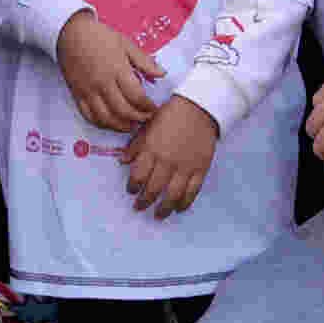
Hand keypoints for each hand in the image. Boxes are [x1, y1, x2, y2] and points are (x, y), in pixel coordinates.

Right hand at [57, 11, 161, 135]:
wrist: (70, 32)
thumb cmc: (99, 36)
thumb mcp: (125, 43)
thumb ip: (144, 61)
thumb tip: (162, 74)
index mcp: (117, 69)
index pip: (136, 96)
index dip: (148, 107)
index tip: (154, 108)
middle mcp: (102, 82)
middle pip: (123, 110)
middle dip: (138, 118)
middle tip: (146, 118)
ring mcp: (88, 90)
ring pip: (106, 118)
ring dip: (121, 126)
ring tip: (131, 125)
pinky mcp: (77, 94)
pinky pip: (89, 116)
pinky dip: (101, 124)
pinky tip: (111, 122)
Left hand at [124, 98, 219, 217]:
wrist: (199, 108)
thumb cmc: (170, 115)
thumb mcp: (148, 126)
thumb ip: (135, 145)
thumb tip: (123, 161)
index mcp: (151, 150)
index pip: (138, 175)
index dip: (133, 186)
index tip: (131, 191)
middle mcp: (167, 161)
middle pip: (154, 188)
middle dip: (145, 201)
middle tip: (139, 207)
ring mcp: (185, 167)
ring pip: (173, 194)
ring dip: (164, 208)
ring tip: (159, 215)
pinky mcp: (200, 169)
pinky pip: (192, 191)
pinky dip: (185, 202)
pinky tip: (179, 208)